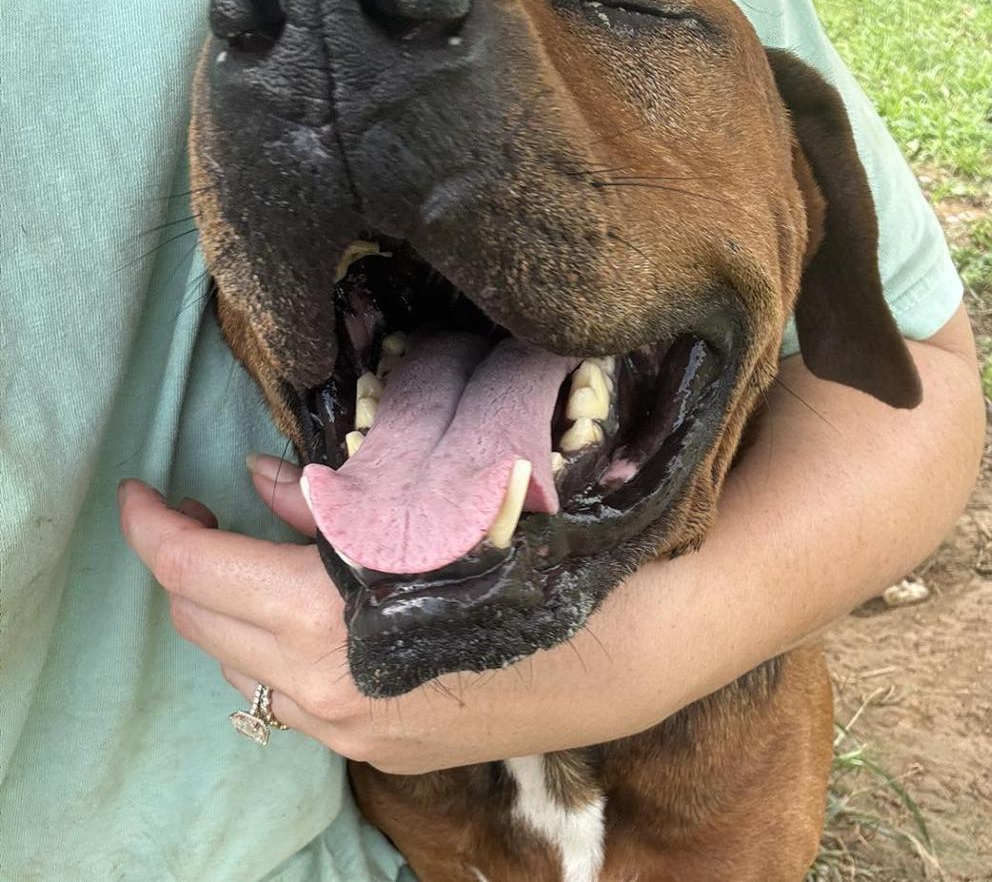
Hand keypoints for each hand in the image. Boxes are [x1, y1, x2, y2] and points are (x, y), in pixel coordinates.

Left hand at [118, 465, 682, 773]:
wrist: (614, 656)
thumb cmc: (524, 556)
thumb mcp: (416, 515)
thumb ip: (319, 504)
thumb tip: (255, 482)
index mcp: (326, 622)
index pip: (196, 573)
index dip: (153, 528)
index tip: (138, 494)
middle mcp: (321, 691)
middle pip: (201, 624)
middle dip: (184, 564)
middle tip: (201, 515)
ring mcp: (347, 731)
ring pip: (238, 668)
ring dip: (226, 610)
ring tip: (255, 559)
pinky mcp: (376, 748)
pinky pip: (288, 697)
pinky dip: (272, 648)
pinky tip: (308, 612)